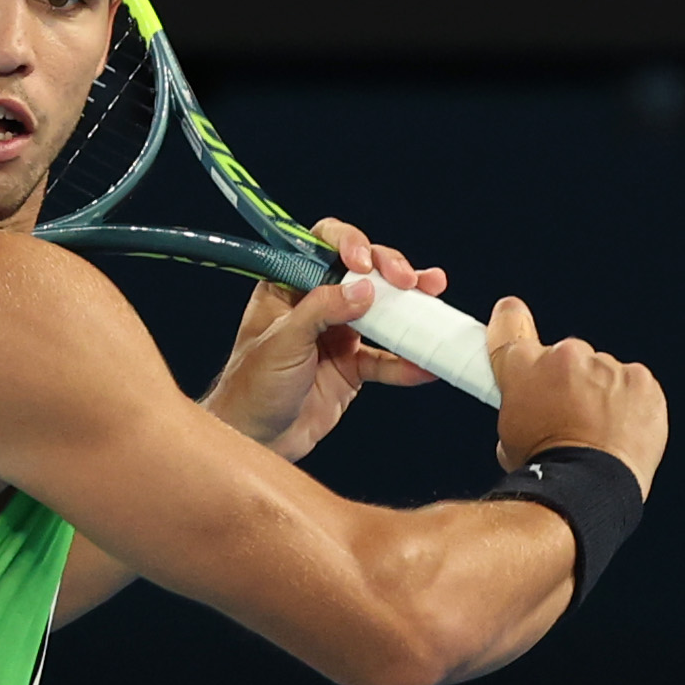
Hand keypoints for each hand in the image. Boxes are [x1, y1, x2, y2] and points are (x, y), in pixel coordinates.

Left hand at [204, 215, 442, 462]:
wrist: (255, 441)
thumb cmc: (250, 388)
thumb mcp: (282, 343)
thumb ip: (321, 311)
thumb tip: (364, 289)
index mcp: (288, 287)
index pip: (322, 246)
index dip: (348, 243)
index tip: (364, 262)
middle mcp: (316, 305)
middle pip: (362, 273)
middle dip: (390, 271)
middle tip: (410, 281)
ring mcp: (338, 335)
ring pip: (382, 312)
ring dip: (409, 307)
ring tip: (434, 299)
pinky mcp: (353, 368)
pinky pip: (386, 360)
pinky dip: (407, 362)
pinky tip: (427, 364)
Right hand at [485, 296, 665, 495]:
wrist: (589, 490)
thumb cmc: (547, 471)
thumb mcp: (510, 440)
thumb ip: (518, 409)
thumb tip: (529, 412)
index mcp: (525, 369)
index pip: (510, 324)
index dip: (509, 320)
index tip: (509, 314)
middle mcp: (566, 357)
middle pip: (567, 359)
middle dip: (567, 382)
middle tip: (567, 418)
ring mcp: (607, 367)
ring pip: (603, 373)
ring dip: (600, 394)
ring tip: (597, 434)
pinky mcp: (642, 381)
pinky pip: (633, 386)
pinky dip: (630, 404)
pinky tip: (620, 432)